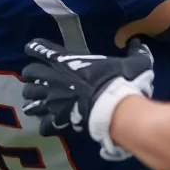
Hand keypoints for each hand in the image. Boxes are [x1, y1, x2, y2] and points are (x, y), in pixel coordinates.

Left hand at [21, 38, 153, 160]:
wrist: (113, 107)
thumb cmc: (120, 80)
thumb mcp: (133, 62)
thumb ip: (136, 52)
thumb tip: (140, 43)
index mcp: (66, 60)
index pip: (40, 49)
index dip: (35, 49)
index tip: (32, 49)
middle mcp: (53, 78)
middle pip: (29, 73)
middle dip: (31, 76)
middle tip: (36, 79)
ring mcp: (52, 99)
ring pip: (30, 97)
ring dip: (33, 98)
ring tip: (36, 102)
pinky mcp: (57, 119)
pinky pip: (43, 123)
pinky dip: (45, 124)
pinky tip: (49, 125)